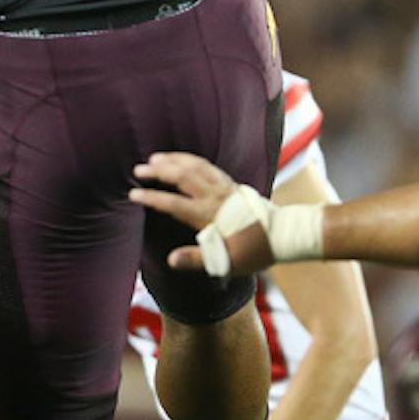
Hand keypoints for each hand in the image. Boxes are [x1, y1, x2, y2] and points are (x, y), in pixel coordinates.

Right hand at [129, 152, 274, 276]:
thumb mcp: (227, 262)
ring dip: (173, 160)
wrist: (285, 234)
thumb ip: (197, 259)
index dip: (151, 198)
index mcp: (209, 215)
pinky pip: (206, 165)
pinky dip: (190, 159)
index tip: (133, 194)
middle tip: (138, 169)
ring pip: (194, 165)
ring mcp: (224, 186)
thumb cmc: (255, 251)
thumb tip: (170, 259)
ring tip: (155, 158)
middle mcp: (214, 196)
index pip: (173, 203)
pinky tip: (184, 160)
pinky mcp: (231, 183)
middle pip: (181, 176)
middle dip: (158, 171)